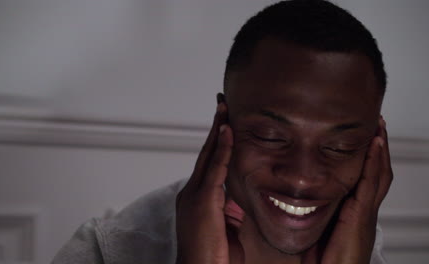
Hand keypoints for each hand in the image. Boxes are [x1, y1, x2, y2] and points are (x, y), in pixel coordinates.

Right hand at [175, 101, 232, 263]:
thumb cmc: (213, 256)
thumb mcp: (226, 226)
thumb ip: (229, 207)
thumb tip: (237, 196)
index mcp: (196, 198)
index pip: (208, 163)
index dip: (216, 142)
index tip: (223, 123)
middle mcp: (191, 192)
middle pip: (205, 153)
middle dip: (214, 128)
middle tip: (222, 105)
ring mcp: (194, 195)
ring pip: (208, 155)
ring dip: (217, 131)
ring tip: (224, 109)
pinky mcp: (203, 201)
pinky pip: (215, 169)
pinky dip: (222, 148)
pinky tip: (227, 131)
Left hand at [304, 117, 392, 263]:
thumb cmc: (324, 261)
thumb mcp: (320, 229)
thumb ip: (316, 212)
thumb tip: (296, 197)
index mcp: (354, 213)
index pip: (365, 179)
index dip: (368, 159)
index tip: (366, 138)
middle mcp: (364, 211)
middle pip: (377, 173)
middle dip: (378, 149)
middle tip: (378, 125)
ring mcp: (365, 213)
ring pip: (378, 174)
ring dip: (379, 149)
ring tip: (379, 128)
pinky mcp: (361, 216)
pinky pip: (370, 184)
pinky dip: (374, 163)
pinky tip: (374, 145)